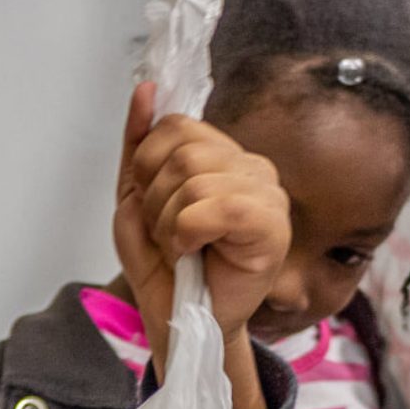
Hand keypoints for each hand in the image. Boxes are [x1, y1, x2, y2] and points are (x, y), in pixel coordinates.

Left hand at [113, 81, 290, 356]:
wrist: (179, 320)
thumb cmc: (165, 266)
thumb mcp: (135, 199)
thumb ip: (138, 145)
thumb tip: (145, 89)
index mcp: (221, 155)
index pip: (174, 126)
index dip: (146, 168)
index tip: (152, 206)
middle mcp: (250, 166)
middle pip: (181, 152)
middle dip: (154, 201)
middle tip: (168, 235)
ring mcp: (268, 193)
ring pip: (194, 180)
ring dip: (169, 224)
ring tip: (182, 247)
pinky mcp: (274, 225)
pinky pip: (216, 207)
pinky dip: (187, 234)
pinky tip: (194, 252)